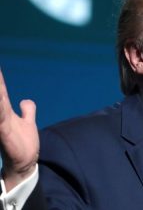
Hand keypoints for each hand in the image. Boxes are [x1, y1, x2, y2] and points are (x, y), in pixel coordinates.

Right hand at [0, 69, 38, 190]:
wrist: (25, 163)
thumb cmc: (23, 143)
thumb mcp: (28, 123)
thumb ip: (28, 111)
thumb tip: (25, 101)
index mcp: (5, 112)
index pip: (1, 91)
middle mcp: (1, 116)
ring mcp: (2, 124)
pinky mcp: (5, 133)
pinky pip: (1, 118)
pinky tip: (0, 98)